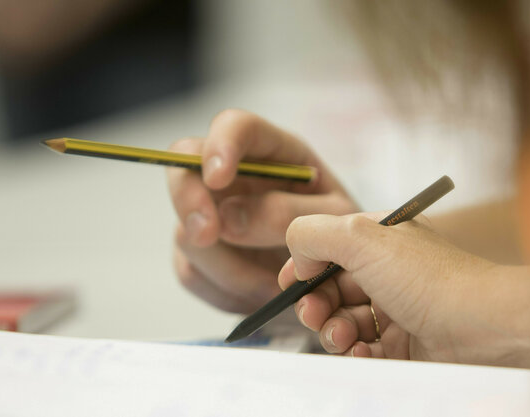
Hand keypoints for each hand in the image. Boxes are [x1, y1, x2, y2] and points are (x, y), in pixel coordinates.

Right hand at [167, 109, 357, 312]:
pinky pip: (191, 271)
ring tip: (270, 287)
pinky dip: (222, 289)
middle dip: (189, 200)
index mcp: (275, 153)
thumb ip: (286, 213)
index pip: (235, 126)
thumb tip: (227, 217)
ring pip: (185, 229)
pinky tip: (257, 294)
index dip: (219, 145)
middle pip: (183, 164)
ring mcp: (215, 214)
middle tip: (207, 235)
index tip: (217, 178)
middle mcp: (237, 177)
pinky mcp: (206, 254)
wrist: (345, 284)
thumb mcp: (336, 221)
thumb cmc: (346, 239)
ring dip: (224, 265)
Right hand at [278, 213, 529, 366]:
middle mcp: (388, 273)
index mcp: (381, 240)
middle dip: (315, 303)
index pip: (329, 249)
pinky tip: (362, 353)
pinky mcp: (404, 348)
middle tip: (313, 313)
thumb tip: (297, 255)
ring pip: (343, 323)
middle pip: (331, 290)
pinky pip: (363, 352)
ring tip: (344, 337)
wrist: (485, 329)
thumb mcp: (363, 236)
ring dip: (333, 331)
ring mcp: (396, 311)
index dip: (305, 266)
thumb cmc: (431, 279)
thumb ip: (315, 233)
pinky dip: (355, 354)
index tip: (291, 283)